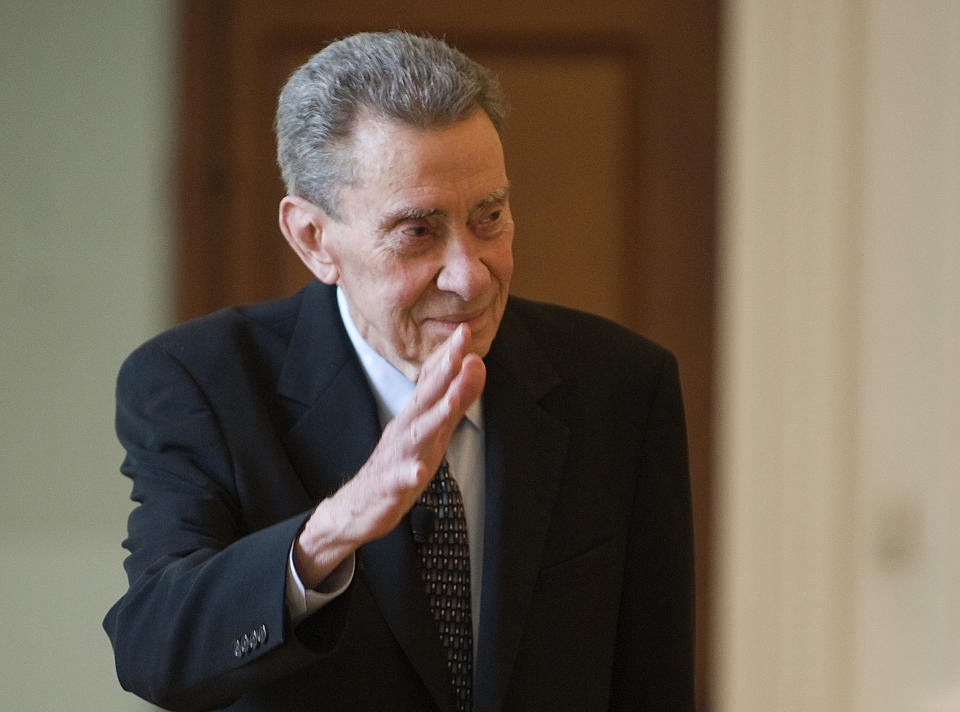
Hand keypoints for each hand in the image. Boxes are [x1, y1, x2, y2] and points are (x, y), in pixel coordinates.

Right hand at [293, 323, 484, 587]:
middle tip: (460, 351)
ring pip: (416, 435)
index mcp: (416, 417)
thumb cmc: (400, 465)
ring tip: (452, 402)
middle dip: (443, 375)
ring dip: (434, 417)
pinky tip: (418, 471)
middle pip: (425, 400)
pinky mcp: (390, 486)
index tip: (465, 330)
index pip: (433, 382)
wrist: (358, 507)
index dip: (449, 358)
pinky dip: (409, 474)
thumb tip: (476, 365)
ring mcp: (396, 457)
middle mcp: (405, 431)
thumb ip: (455, 401)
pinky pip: (400, 480)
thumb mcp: (433, 432)